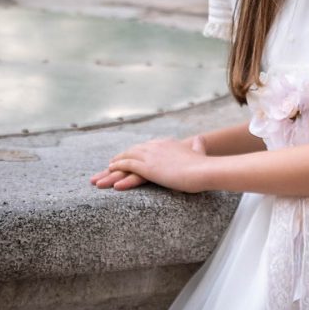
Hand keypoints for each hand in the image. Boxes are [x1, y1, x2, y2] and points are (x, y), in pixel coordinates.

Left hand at [91, 136, 206, 191]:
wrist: (202, 170)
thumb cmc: (203, 165)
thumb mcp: (200, 151)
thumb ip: (198, 145)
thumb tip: (200, 138)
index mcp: (167, 144)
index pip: (146, 147)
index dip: (135, 153)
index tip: (127, 157)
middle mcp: (157, 146)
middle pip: (133, 152)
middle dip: (120, 158)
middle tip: (109, 166)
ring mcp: (151, 156)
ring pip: (127, 158)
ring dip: (114, 165)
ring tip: (105, 171)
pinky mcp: (148, 167)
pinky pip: (128, 165)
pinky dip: (118, 167)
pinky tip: (110, 172)